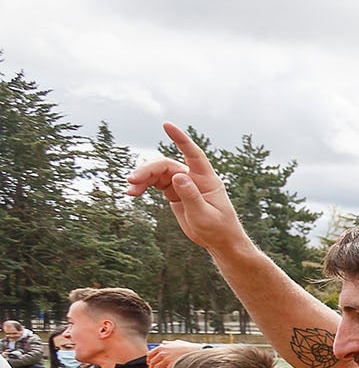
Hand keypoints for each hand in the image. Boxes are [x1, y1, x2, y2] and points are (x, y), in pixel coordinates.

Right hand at [126, 124, 247, 252]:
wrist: (220, 242)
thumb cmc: (218, 229)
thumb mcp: (204, 215)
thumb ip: (191, 196)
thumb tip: (178, 175)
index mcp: (207, 179)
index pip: (193, 154)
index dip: (180, 139)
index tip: (166, 125)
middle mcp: (194, 178)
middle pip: (166, 165)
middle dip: (147, 170)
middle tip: (131, 181)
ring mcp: (183, 184)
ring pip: (158, 173)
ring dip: (142, 179)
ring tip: (129, 191)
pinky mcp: (174, 193)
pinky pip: (155, 183)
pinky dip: (143, 187)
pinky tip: (133, 194)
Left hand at [146, 339, 202, 367]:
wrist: (196, 352)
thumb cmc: (188, 347)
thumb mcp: (177, 342)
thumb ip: (168, 343)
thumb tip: (163, 342)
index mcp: (163, 347)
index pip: (150, 354)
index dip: (149, 359)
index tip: (149, 363)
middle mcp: (163, 353)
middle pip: (153, 362)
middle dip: (151, 367)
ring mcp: (167, 360)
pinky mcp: (172, 366)